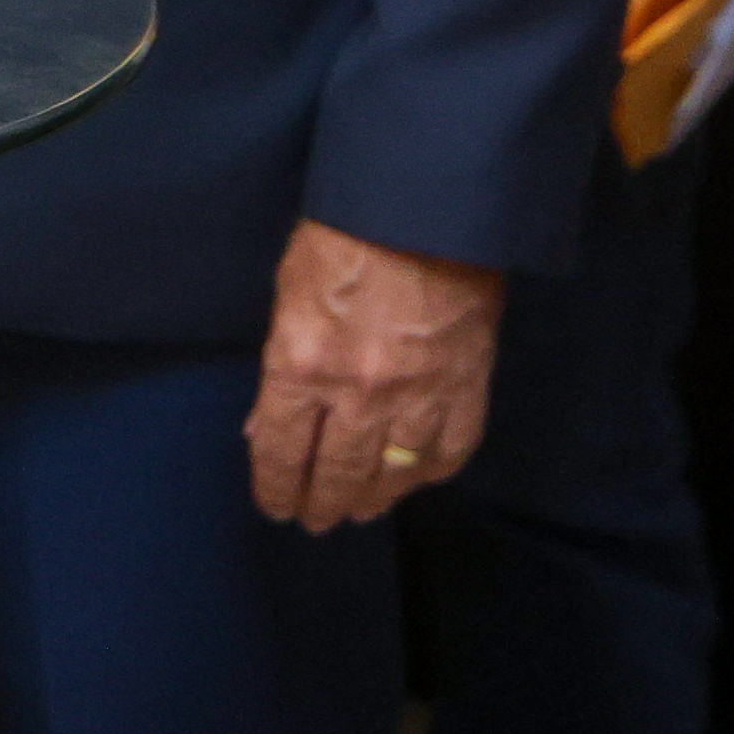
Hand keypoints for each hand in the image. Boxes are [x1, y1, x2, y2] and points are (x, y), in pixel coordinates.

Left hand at [245, 218, 501, 530]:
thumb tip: (266, 425)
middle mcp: (357, 394)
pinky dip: (431, 471)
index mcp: (301, 365)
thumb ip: (280, 365)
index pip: (280, 449)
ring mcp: (418, 397)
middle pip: (337, 473)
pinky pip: (450, 451)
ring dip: (374, 499)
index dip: (275, 486)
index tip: (276, 506)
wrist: (427, 213)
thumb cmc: (343, 239)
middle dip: (322, 503)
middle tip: (316, 520)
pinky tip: (416, 477)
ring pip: (394, 473)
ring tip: (361, 509)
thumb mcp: (288, 295)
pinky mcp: (466, 390)